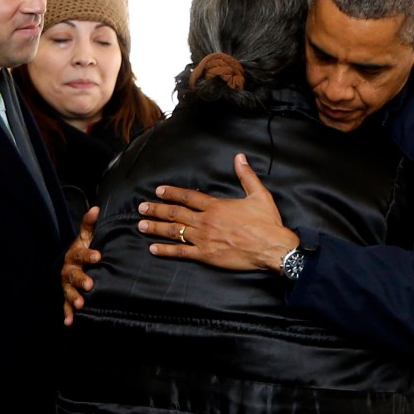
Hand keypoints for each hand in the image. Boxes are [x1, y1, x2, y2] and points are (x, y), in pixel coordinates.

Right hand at [62, 206, 101, 325]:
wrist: (75, 264)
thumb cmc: (84, 249)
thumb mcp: (87, 237)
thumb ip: (90, 225)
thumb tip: (96, 209)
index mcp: (74, 254)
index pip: (81, 253)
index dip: (89, 254)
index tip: (98, 256)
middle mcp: (68, 269)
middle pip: (73, 274)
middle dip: (81, 279)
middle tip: (90, 284)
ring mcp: (66, 283)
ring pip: (68, 290)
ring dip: (73, 297)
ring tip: (80, 303)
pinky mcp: (67, 295)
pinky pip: (65, 305)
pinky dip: (67, 313)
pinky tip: (69, 322)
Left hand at [137, 153, 298, 271]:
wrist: (272, 248)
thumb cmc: (267, 222)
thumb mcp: (259, 194)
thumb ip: (246, 175)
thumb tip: (240, 157)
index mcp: (216, 206)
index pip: (188, 196)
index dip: (171, 193)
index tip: (158, 191)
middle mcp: (206, 221)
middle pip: (176, 213)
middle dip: (156, 210)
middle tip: (141, 208)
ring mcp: (204, 239)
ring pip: (174, 231)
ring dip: (156, 227)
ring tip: (141, 225)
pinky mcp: (206, 255)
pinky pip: (181, 252)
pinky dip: (166, 250)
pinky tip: (153, 249)